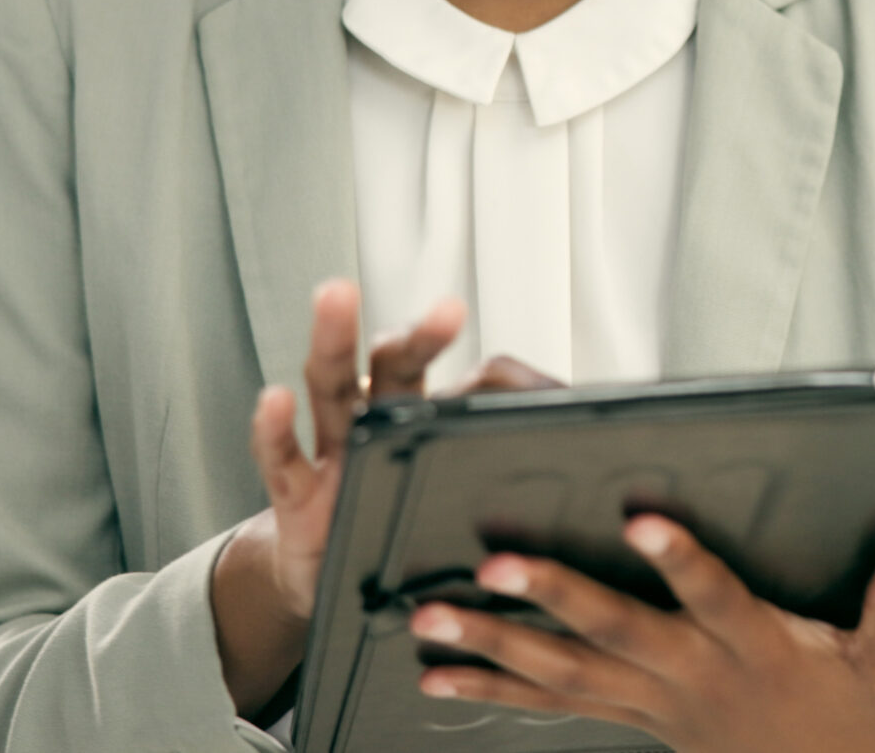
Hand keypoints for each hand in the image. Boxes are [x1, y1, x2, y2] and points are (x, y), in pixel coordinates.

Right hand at [212, 281, 558, 717]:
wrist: (328, 581)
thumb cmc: (401, 527)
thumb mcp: (461, 503)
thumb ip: (511, 481)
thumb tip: (601, 472)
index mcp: (429, 419)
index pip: (475, 385)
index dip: (515, 384)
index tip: (561, 394)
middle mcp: (378, 420)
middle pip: (399, 363)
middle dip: (422, 335)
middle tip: (448, 308)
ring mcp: (334, 451)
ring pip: (333, 385)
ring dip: (334, 339)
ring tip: (337, 293)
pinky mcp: (295, 496)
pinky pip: (282, 458)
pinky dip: (273, 429)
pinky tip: (272, 399)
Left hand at [408, 516, 874, 752]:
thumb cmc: (859, 717)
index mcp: (758, 650)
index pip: (716, 598)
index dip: (680, 560)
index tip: (640, 520)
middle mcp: (697, 677)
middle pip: (616, 633)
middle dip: (551, 597)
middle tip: (493, 564)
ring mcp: (657, 703)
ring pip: (566, 674)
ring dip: (494, 645)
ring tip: (430, 616)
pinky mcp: (635, 719)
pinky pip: (555, 705)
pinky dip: (495, 689)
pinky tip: (440, 674)